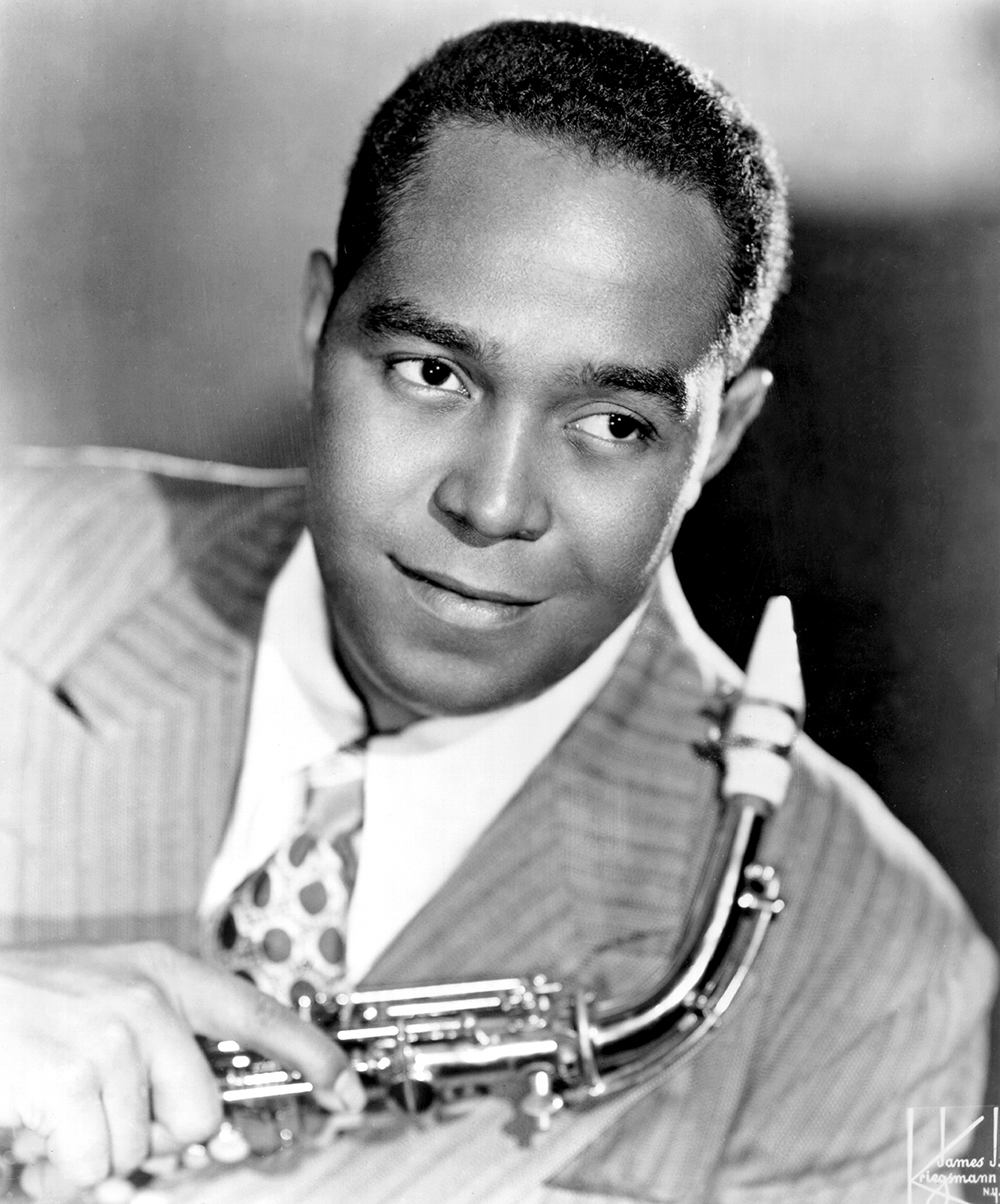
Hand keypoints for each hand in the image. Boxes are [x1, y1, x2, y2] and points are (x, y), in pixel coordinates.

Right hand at [0, 940, 361, 1186]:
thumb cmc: (33, 1010)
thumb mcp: (112, 1002)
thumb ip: (167, 1050)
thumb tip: (211, 1131)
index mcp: (167, 974)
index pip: (257, 1013)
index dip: (311, 1053)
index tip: (348, 1089)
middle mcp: (150, 998)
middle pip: (200, 1116)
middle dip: (154, 1134)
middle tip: (105, 1111)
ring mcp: (112, 1035)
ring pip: (142, 1150)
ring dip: (96, 1147)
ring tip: (61, 1106)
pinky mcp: (73, 1077)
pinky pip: (94, 1166)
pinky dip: (62, 1165)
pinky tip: (38, 1125)